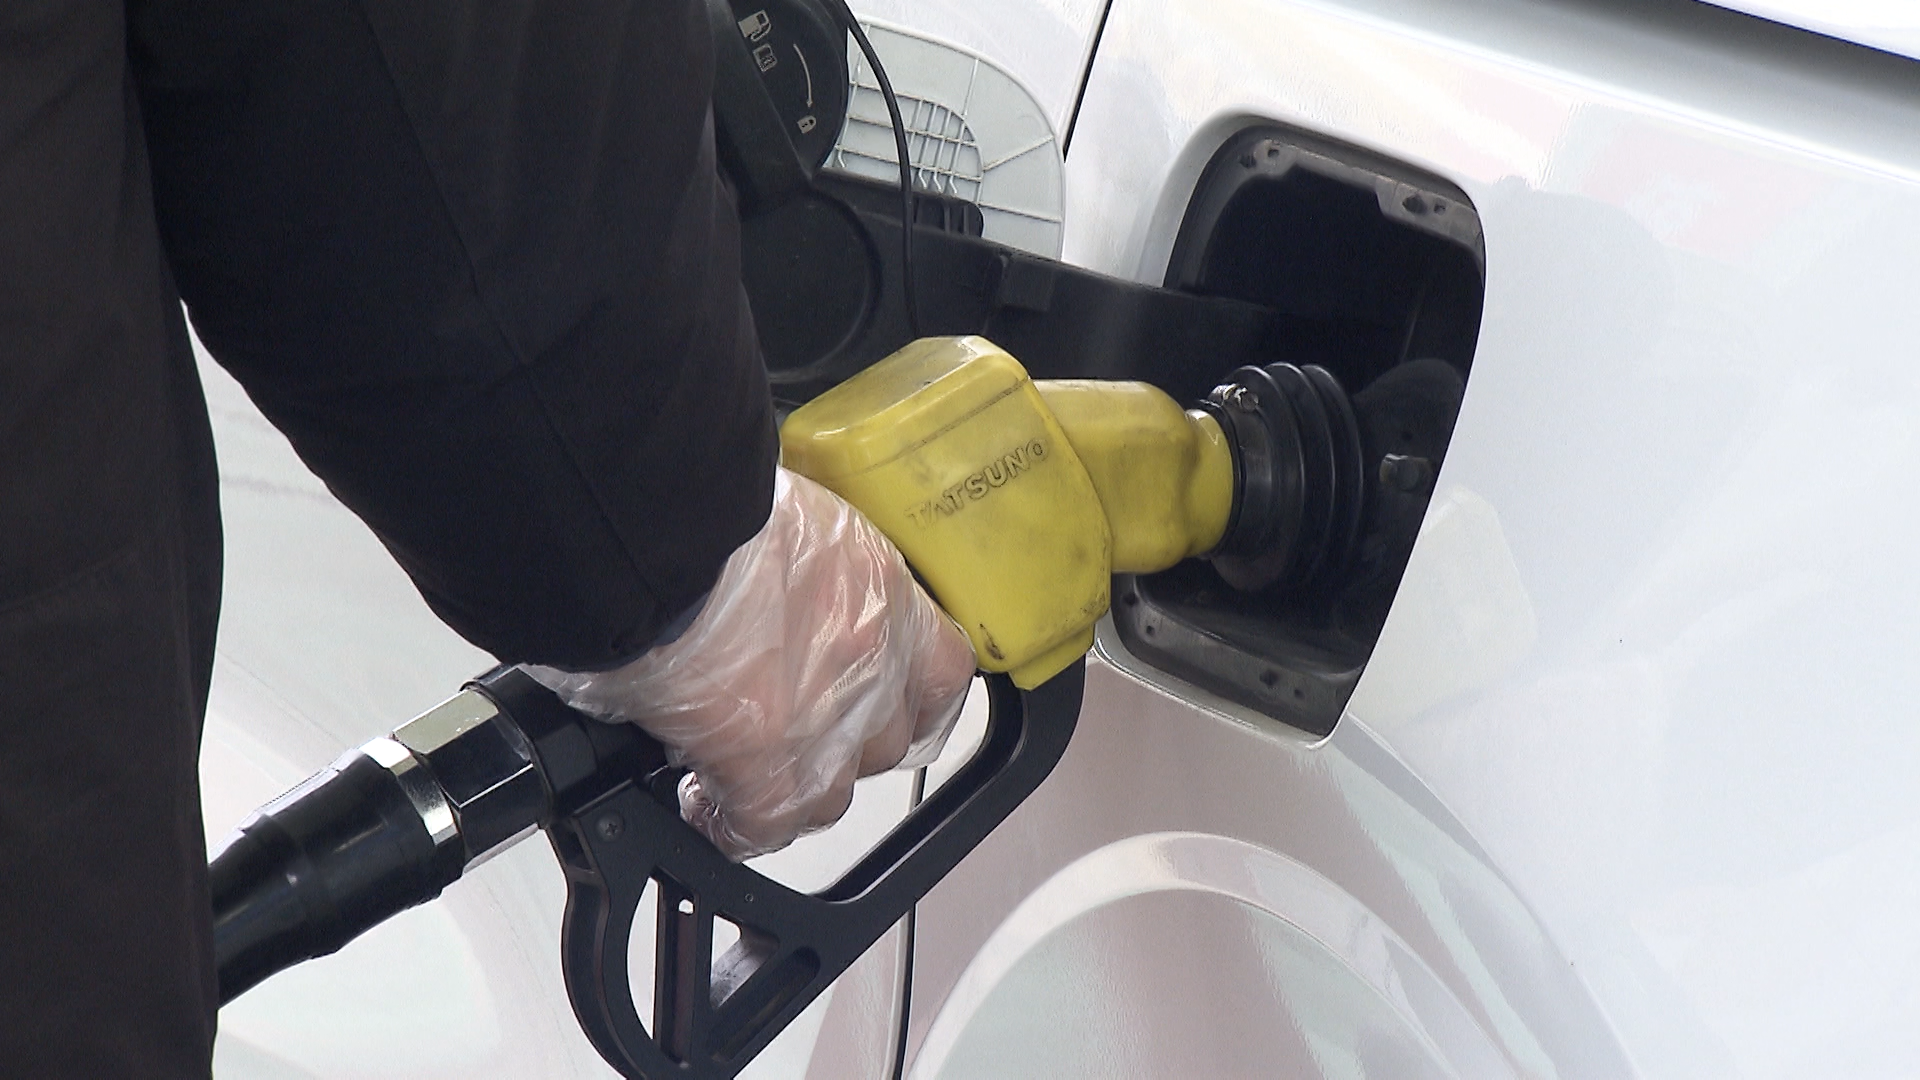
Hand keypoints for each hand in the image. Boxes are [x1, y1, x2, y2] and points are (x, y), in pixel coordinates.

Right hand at [527, 468, 975, 858]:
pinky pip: (763, 823)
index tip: (878, 702)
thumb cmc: (703, 501)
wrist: (662, 522)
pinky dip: (732, 825)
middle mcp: (871, 658)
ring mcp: (827, 719)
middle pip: (887, 738)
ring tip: (743, 774)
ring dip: (791, 787)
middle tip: (788, 730)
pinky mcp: (766, 763)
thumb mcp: (782, 526)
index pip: (938, 668)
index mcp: (879, 589)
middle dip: (839, 741)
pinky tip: (702, 808)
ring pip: (833, 791)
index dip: (907, 698)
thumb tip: (765, 599)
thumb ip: (796, 575)